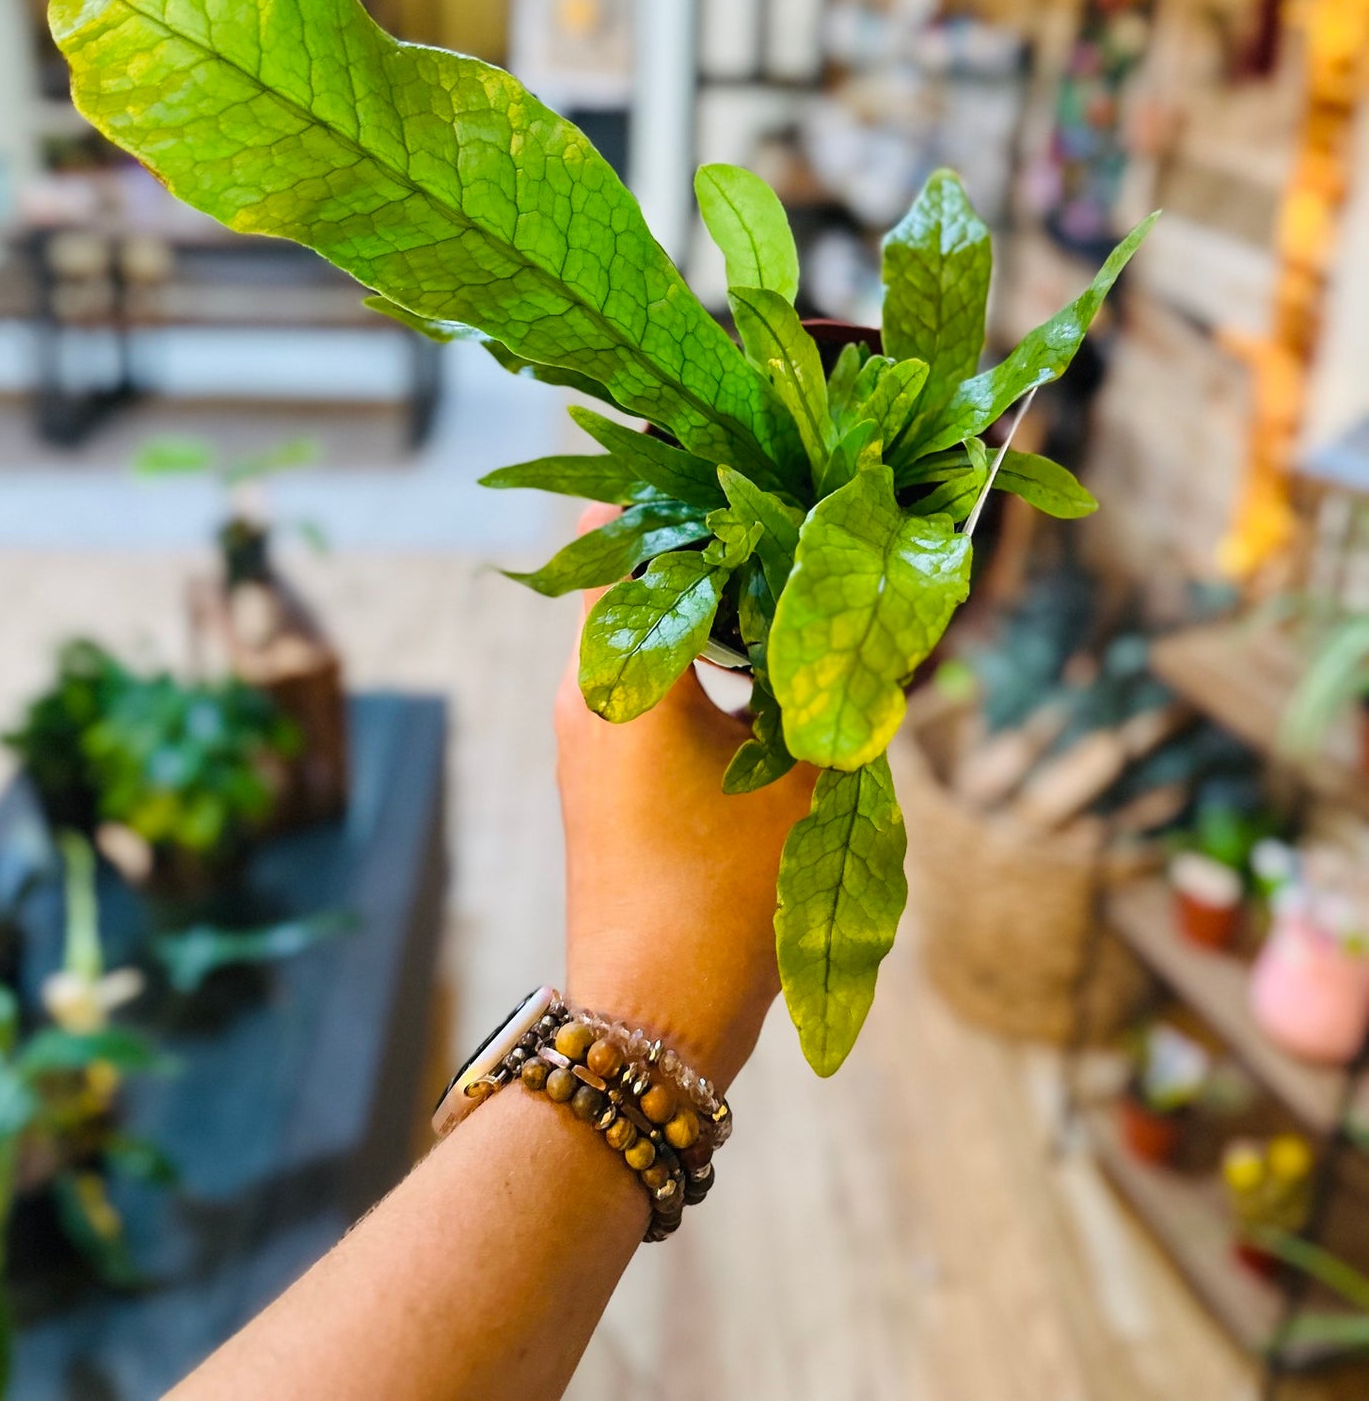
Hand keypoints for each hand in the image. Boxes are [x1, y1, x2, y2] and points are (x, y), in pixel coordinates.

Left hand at [555, 504, 814, 1090]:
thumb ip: (840, 686)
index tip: (749, 455)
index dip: (680, 479)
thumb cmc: (725, 896)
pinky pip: (645, 677)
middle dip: (711, 537)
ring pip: (642, 625)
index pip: (621, 525)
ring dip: (708, 600)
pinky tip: (768, 669)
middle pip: (636, 568)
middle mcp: (588, 686)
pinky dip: (698, 657)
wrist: (654, 1018)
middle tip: (794, 514)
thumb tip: (886, 612)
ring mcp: (589, 730)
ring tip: (793, 586)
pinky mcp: (601, 770)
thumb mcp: (806, 780)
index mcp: (620, 669)